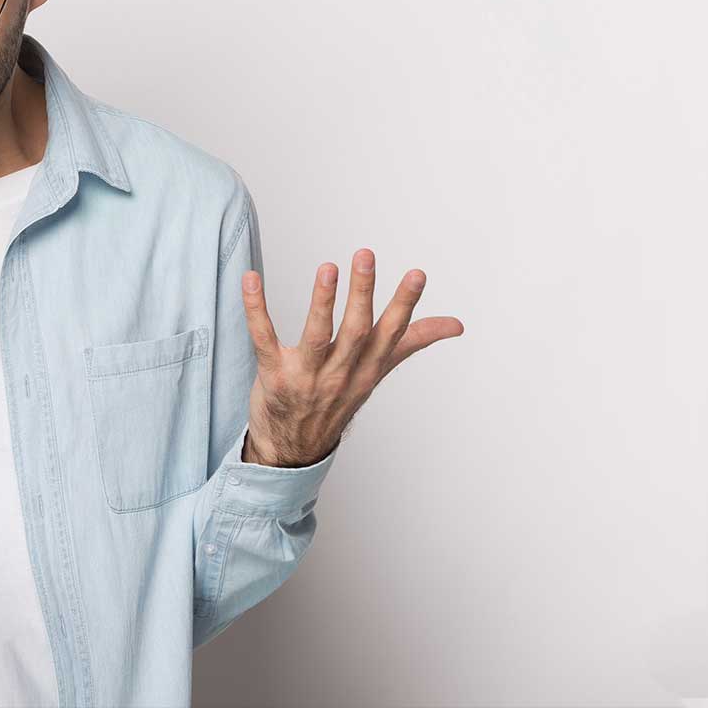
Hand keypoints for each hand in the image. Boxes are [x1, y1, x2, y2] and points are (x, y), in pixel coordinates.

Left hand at [240, 248, 464, 467]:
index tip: (416, 275)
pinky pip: (263, 339)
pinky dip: (256, 309)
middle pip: (356, 331)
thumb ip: (411, 341)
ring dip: (322, 302)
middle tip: (365, 256)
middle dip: (362, 293)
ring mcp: (306, 377)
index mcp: (368, 369)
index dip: (404, 304)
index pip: (391, 333)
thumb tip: (456, 325)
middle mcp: (341, 374)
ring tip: (327, 268)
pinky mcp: (273, 376)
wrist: (293, 450)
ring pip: (317, 337)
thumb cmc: (335, 401)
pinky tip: (251, 280)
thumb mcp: (375, 373)